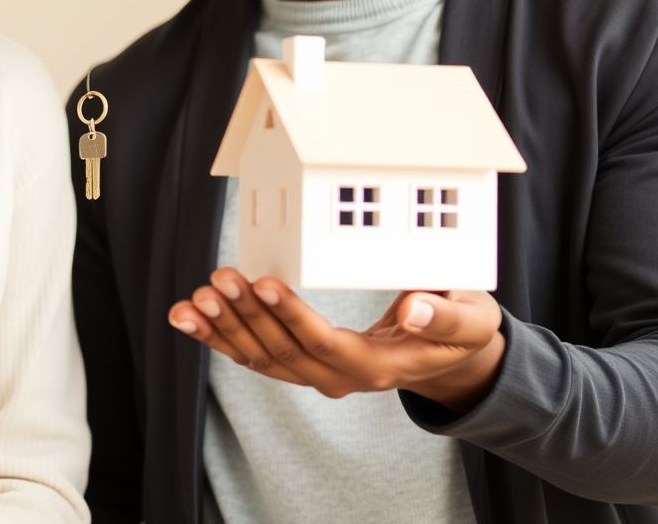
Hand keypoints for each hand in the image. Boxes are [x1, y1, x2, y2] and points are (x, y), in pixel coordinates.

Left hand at [167, 268, 504, 410]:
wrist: (447, 357)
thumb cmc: (461, 328)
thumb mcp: (470, 320)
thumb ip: (444, 316)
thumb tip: (414, 308)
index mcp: (378, 367)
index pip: (325, 344)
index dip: (292, 315)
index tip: (264, 283)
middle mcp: (340, 378)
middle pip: (284, 353)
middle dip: (248, 315)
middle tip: (221, 279)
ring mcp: (317, 375)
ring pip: (261, 359)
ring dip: (225, 329)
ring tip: (197, 297)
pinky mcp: (301, 364)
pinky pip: (253, 356)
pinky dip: (218, 337)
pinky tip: (187, 317)